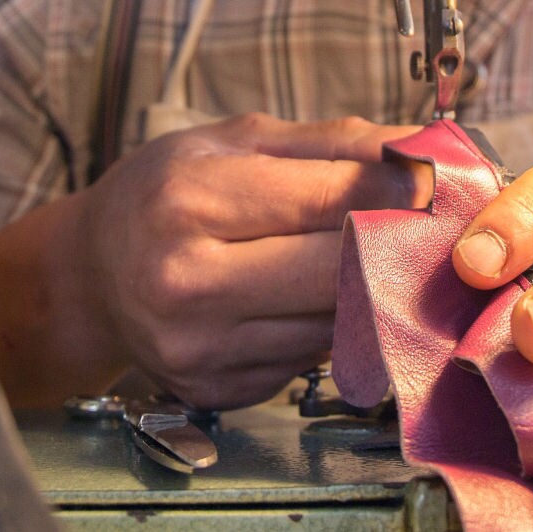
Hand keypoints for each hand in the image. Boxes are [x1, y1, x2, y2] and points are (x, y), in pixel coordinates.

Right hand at [70, 113, 419, 408]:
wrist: (90, 274)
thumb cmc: (163, 193)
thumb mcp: (234, 142)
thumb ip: (333, 143)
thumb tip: (426, 149)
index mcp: (189, 201)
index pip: (327, 199)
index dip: (398, 190)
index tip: (442, 181)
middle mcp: (187, 281)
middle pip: (339, 269)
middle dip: (398, 244)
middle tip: (434, 224)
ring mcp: (201, 347)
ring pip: (334, 322)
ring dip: (373, 291)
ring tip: (383, 257)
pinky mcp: (218, 390)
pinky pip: (310, 358)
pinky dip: (331, 328)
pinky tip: (321, 300)